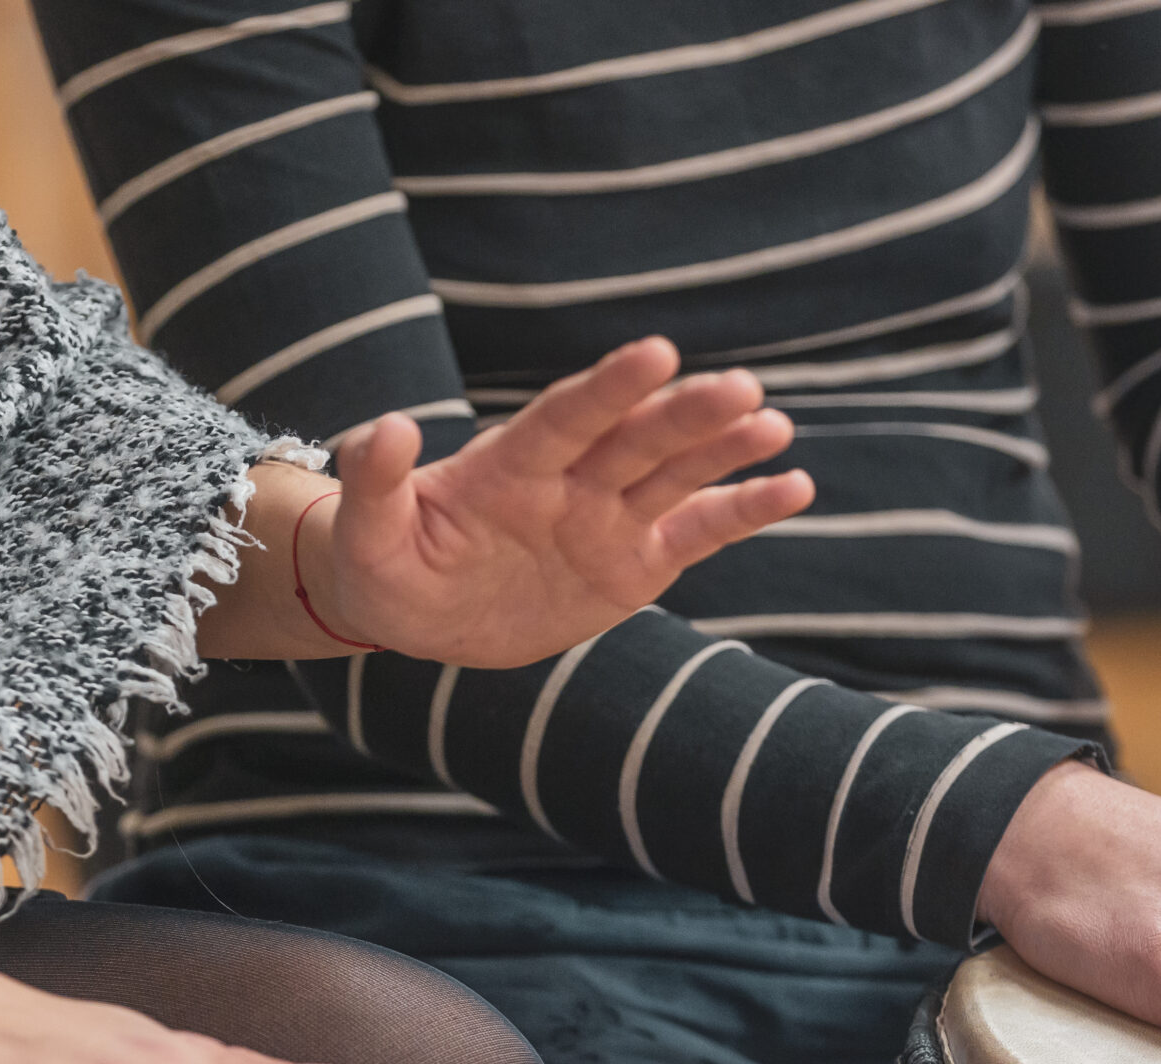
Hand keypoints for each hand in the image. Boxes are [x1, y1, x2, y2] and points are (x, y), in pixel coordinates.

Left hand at [315, 338, 809, 666]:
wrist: (415, 613)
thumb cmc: (383, 562)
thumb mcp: (365, 532)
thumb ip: (375, 479)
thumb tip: (388, 427)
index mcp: (510, 464)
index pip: (566, 417)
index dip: (609, 388)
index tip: (656, 352)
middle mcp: (570, 480)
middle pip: (635, 439)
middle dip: (686, 415)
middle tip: (741, 387)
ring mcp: (607, 518)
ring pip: (676, 475)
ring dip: (726, 450)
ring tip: (774, 423)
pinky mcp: (634, 563)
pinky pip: (697, 532)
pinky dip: (744, 512)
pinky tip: (795, 487)